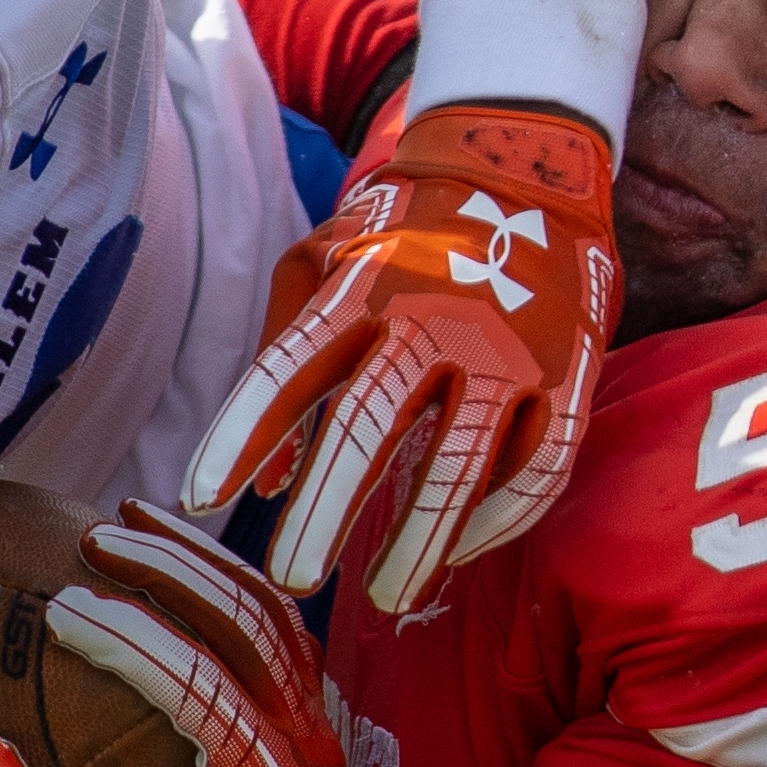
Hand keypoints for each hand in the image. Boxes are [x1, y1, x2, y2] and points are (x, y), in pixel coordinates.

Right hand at [0, 503, 348, 766]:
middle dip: (173, 570)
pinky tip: (173, 553)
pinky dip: (230, 585)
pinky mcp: (309, 715)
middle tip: (96, 538)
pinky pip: (280, 629)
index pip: (203, 686)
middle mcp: (312, 743)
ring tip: (128, 519)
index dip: (132, 638)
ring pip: (273, 614)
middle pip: (252, 625)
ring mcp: (320, 723)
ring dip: (204, 562)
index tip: (61, 604)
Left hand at [183, 103, 619, 611]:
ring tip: (387, 599)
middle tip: (292, 578)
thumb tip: (264, 484)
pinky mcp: (567, 372)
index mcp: (362, 287)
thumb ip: (284, 359)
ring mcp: (508, 347)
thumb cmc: (402, 232)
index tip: (198, 502)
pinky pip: (539, 462)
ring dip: (422, 538)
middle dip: (328, 507)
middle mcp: (433, 317)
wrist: (525, 166)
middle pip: (373, 423)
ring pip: (463, 459)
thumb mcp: (324, 261)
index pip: (289, 368)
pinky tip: (465, 551)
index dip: (242, 435)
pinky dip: (502, 516)